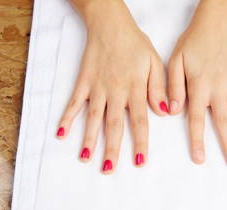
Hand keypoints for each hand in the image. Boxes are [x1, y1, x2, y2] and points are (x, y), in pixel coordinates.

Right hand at [57, 0, 167, 172]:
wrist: (110, 24)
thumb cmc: (135, 45)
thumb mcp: (155, 63)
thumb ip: (159, 88)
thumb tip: (165, 113)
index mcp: (136, 88)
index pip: (139, 121)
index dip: (140, 142)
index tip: (139, 162)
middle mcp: (116, 91)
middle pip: (114, 125)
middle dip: (111, 148)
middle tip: (108, 169)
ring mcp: (97, 87)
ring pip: (93, 117)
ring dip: (89, 138)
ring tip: (86, 158)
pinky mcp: (83, 82)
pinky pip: (74, 102)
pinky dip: (67, 118)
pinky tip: (61, 134)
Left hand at [168, 0, 226, 168]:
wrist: (217, 21)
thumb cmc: (193, 41)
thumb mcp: (175, 60)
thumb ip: (174, 86)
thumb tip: (171, 111)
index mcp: (199, 86)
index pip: (197, 119)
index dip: (198, 141)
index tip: (200, 160)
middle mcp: (219, 88)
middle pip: (225, 122)